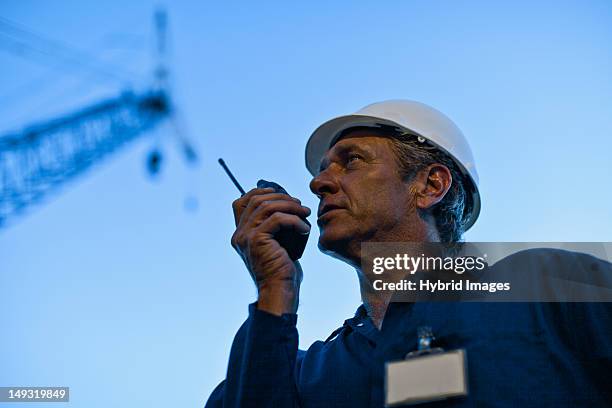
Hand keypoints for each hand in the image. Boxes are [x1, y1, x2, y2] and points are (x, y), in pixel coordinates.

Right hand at [231, 187, 310, 313]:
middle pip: (256, 200)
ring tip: (305, 213)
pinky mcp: (257, 240)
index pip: (241, 202)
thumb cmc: (283, 270)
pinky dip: (294, 220)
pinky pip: (277, 219)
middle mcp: (239, 234)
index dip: (259, 192)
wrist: (280, 291)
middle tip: (300, 205)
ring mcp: (246, 237)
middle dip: (281, 197)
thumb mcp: (276, 242)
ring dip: (290, 206)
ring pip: (267, 206)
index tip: (279, 192)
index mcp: (240, 234)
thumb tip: (287, 201)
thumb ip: (274, 224)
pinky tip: (305, 229)